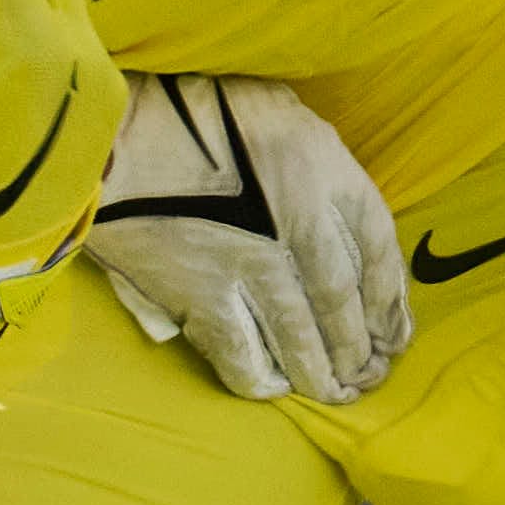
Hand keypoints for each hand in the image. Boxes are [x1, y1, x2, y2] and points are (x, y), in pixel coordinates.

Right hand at [81, 73, 409, 404]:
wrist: (109, 131)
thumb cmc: (190, 112)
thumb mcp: (275, 112)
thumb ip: (312, 161)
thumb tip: (333, 217)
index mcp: (322, 167)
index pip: (378, 246)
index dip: (391, 298)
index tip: (395, 330)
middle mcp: (299, 220)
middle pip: (345, 302)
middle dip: (359, 349)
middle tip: (367, 376)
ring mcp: (252, 264)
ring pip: (303, 338)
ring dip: (322, 375)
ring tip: (334, 393)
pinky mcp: (202, 297)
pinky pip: (244, 357)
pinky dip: (264, 379)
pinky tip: (274, 386)